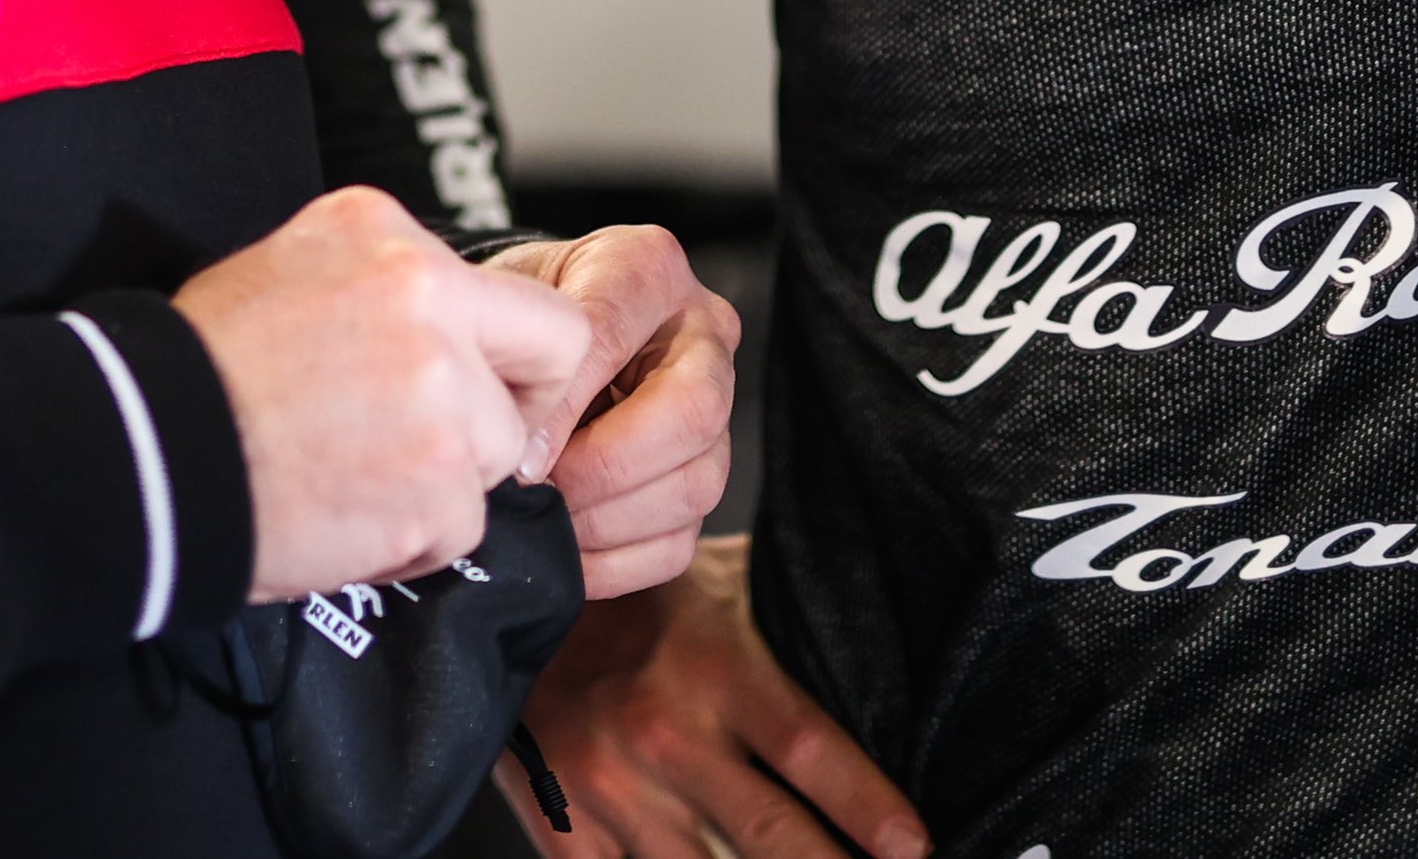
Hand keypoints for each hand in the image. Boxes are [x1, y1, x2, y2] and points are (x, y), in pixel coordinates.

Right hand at [176, 187, 591, 601]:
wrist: (139, 456)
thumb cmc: (198, 371)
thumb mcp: (284, 269)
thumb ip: (380, 282)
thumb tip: (445, 320)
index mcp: (389, 236)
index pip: (522, 298)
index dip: (508, 356)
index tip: (473, 386)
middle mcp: (428, 296)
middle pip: (547, 365)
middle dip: (503, 412)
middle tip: (435, 445)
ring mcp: (439, 392)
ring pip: (499, 455)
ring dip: (444, 483)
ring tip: (355, 480)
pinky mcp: (434, 484)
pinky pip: (462, 526)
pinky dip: (412, 541)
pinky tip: (344, 517)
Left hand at [484, 228, 739, 597]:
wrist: (530, 337)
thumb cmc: (513, 315)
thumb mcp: (500, 305)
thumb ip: (510, 355)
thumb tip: (523, 459)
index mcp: (647, 267)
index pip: (613, 332)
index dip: (564, 403)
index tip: (517, 454)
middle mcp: (701, 333)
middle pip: (693, 411)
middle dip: (604, 466)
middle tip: (538, 488)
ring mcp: (715, 409)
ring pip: (695, 484)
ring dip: (607, 520)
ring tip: (544, 520)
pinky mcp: (701, 476)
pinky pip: (679, 541)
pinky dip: (615, 561)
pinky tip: (563, 550)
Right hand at [504, 536, 924, 858]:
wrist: (502, 598)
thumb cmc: (631, 594)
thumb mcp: (715, 583)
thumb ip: (781, 628)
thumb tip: (878, 650)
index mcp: (714, 668)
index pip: (810, 750)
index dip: (870, 808)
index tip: (915, 849)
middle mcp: (666, 734)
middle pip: (774, 836)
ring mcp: (611, 789)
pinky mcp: (563, 826)